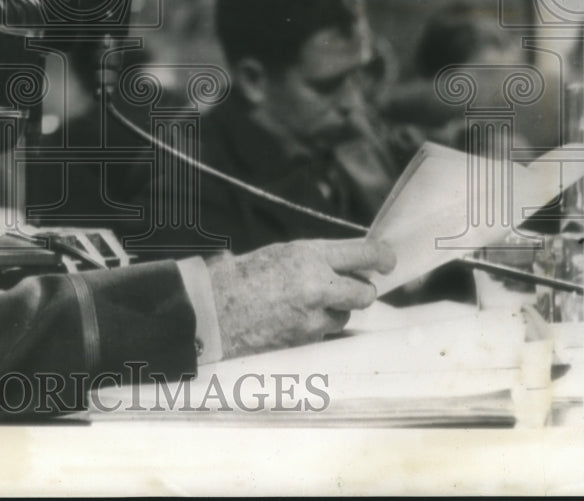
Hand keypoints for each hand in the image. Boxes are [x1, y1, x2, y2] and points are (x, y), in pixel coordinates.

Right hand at [206, 238, 395, 358]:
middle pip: (365, 292)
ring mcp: (313, 318)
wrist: (209, 311)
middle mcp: (316, 286)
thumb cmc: (237, 278)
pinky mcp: (306, 342)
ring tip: (300, 305)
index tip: (387, 261)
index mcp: (307, 256)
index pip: (365, 254)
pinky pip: (324, 334)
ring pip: (345, 316)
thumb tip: (348, 264)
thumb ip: (315, 258)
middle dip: (358, 290)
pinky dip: (315, 328)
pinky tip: (289, 321)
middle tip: (344, 287)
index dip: (382, 258)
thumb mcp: (278, 254)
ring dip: (333, 311)